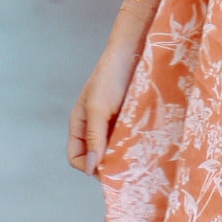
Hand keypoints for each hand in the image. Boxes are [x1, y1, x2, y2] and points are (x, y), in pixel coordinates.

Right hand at [68, 25, 143, 175]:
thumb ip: (94, 138)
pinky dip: (135, 146)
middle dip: (109, 164)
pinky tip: (145, 146)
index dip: (89, 166)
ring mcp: (112, 124)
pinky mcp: (128, 120)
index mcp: (80, 125)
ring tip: (138, 158)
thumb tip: (90, 168)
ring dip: (124, 156)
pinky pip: (129, 140)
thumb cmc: (110, 78)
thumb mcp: (98, 109)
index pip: (76, 157)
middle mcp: (94, 127)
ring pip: (114, 150)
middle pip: (96, 157)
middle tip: (127, 166)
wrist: (133, 53)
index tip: (108, 168)